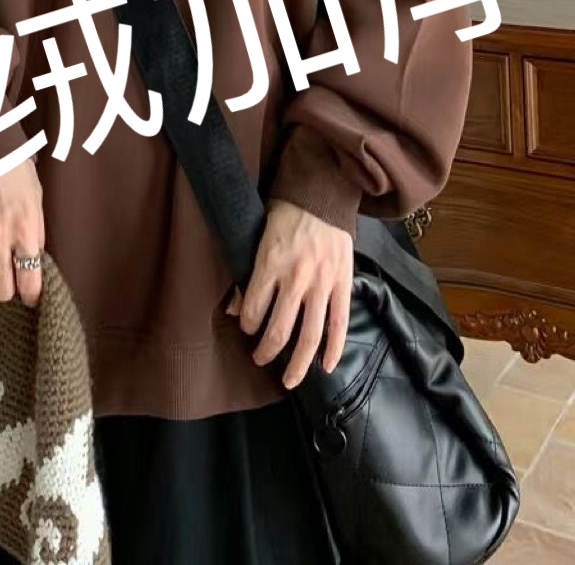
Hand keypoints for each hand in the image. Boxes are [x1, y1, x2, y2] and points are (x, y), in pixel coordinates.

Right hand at [0, 158, 44, 306]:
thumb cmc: (17, 174)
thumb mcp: (36, 202)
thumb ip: (35, 233)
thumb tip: (34, 260)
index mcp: (25, 230)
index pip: (29, 280)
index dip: (32, 295)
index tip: (31, 297)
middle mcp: (0, 239)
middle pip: (1, 290)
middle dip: (8, 291)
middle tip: (10, 283)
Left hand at [226, 199, 352, 387]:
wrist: (322, 194)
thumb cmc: (285, 213)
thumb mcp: (256, 236)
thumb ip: (248, 273)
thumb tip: (232, 308)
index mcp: (269, 263)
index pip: (253, 308)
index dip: (246, 324)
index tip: (245, 328)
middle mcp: (295, 277)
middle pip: (279, 329)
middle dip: (266, 351)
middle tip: (259, 359)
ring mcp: (322, 283)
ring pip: (310, 335)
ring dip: (298, 363)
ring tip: (288, 380)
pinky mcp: (343, 283)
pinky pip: (340, 324)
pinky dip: (334, 349)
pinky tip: (326, 367)